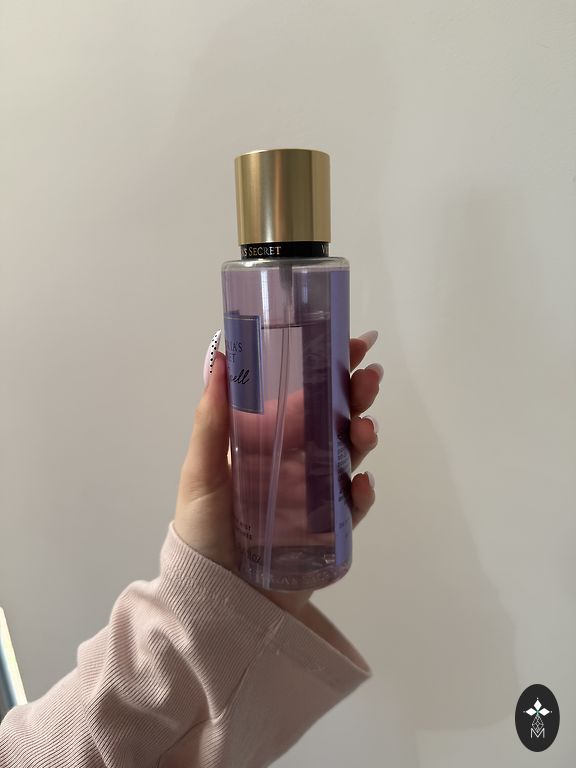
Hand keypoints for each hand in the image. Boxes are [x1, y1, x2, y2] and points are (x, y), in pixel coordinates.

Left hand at [174, 330, 381, 617]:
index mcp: (267, 441)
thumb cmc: (203, 531)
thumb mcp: (201, 473)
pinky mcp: (329, 529)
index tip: (349, 343)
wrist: (217, 601)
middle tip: (370, 377)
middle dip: (355, 395)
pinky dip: (361, 494)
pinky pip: (352, 507)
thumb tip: (222, 359)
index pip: (303, 396)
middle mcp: (295, 462)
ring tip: (365, 429)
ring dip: (364, 436)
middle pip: (334, 420)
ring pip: (349, 456)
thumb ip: (212, 421)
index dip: (327, 368)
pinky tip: (360, 486)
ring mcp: (315, 495)